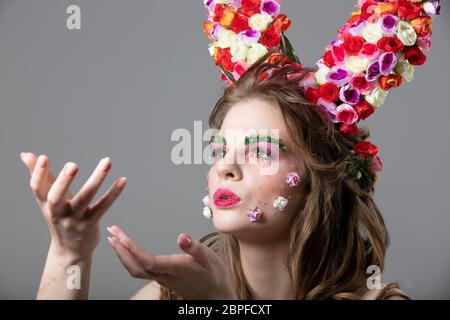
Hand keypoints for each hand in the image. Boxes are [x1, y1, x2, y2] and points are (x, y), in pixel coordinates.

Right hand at [21, 152, 126, 256]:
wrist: (69, 250)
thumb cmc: (59, 217)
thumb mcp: (47, 199)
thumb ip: (41, 176)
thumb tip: (26, 154)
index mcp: (45, 204)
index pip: (37, 188)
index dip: (38, 174)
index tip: (44, 157)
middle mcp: (58, 213)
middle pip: (56, 197)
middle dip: (63, 181)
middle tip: (72, 165)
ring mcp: (75, 220)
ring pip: (85, 198)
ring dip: (97, 178)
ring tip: (107, 161)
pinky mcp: (91, 224)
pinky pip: (103, 206)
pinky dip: (114, 192)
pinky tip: (123, 179)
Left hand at [107, 226, 236, 299]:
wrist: (216, 296)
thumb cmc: (214, 276)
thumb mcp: (210, 258)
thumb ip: (195, 248)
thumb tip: (181, 237)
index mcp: (176, 268)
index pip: (147, 260)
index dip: (131, 249)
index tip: (119, 235)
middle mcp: (166, 275)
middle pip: (136, 267)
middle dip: (120, 250)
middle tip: (111, 232)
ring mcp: (163, 278)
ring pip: (136, 271)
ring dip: (123, 255)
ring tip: (115, 239)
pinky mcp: (163, 278)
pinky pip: (141, 270)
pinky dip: (130, 259)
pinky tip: (129, 251)